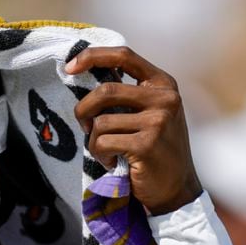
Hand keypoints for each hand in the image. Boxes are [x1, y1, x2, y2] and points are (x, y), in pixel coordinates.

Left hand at [65, 46, 202, 214]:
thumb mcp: (148, 114)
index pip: (124, 56)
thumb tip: (83, 80)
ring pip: (101, 122)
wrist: (176, 188)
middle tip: (84, 127)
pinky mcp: (147, 144)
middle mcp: (164, 98)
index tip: (70, 66)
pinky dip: (100, 155)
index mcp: (162, 84)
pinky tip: (113, 162)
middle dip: (83, 110)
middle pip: (105, 91)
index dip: (92, 57)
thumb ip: (126, 96)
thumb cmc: (154, 150)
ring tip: (108, 152)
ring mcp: (158, 120)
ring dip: (94, 141)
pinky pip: (103, 142)